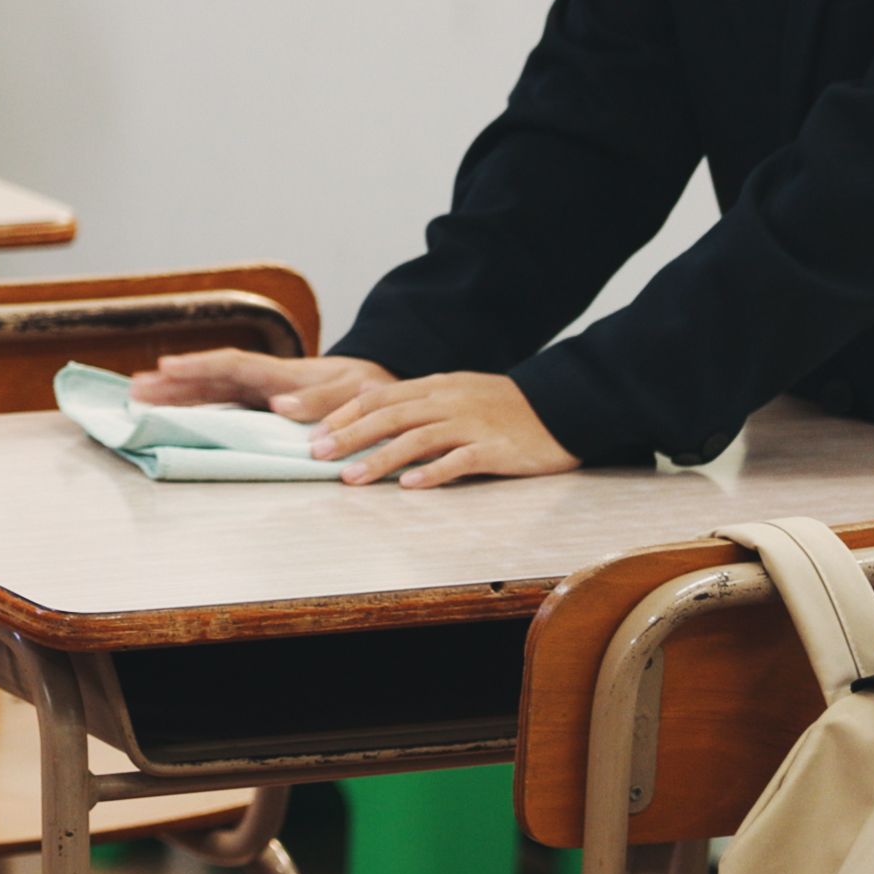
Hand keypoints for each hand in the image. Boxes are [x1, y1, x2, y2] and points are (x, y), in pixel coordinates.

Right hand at [130, 349, 392, 421]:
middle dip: (171, 381)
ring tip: (137, 396)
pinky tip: (171, 411)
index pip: (232, 364)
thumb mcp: (351, 393)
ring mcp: (258, 392)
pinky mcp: (259, 405)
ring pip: (209, 389)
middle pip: (209, 376)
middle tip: (133, 389)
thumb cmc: (366, 389)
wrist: (378, 389)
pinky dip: (194, 405)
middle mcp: (262, 379)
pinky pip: (221, 403)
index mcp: (280, 373)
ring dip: (175, 392)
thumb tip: (279, 404)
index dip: (198, 365)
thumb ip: (320, 399)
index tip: (165, 367)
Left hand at [311, 370, 579, 487]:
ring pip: (416, 439)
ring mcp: (471, 424)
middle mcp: (447, 402)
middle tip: (316, 455)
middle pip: (389, 417)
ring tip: (351, 478)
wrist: (561, 407)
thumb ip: (413, 398)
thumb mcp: (455, 391)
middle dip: (348, 435)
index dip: (343, 414)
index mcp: (434, 387)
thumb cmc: (502, 405)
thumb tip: (365, 399)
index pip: (378, 397)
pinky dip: (433, 472)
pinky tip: (410, 486)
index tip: (312, 432)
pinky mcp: (495, 448)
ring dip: (380, 459)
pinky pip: (460, 460)